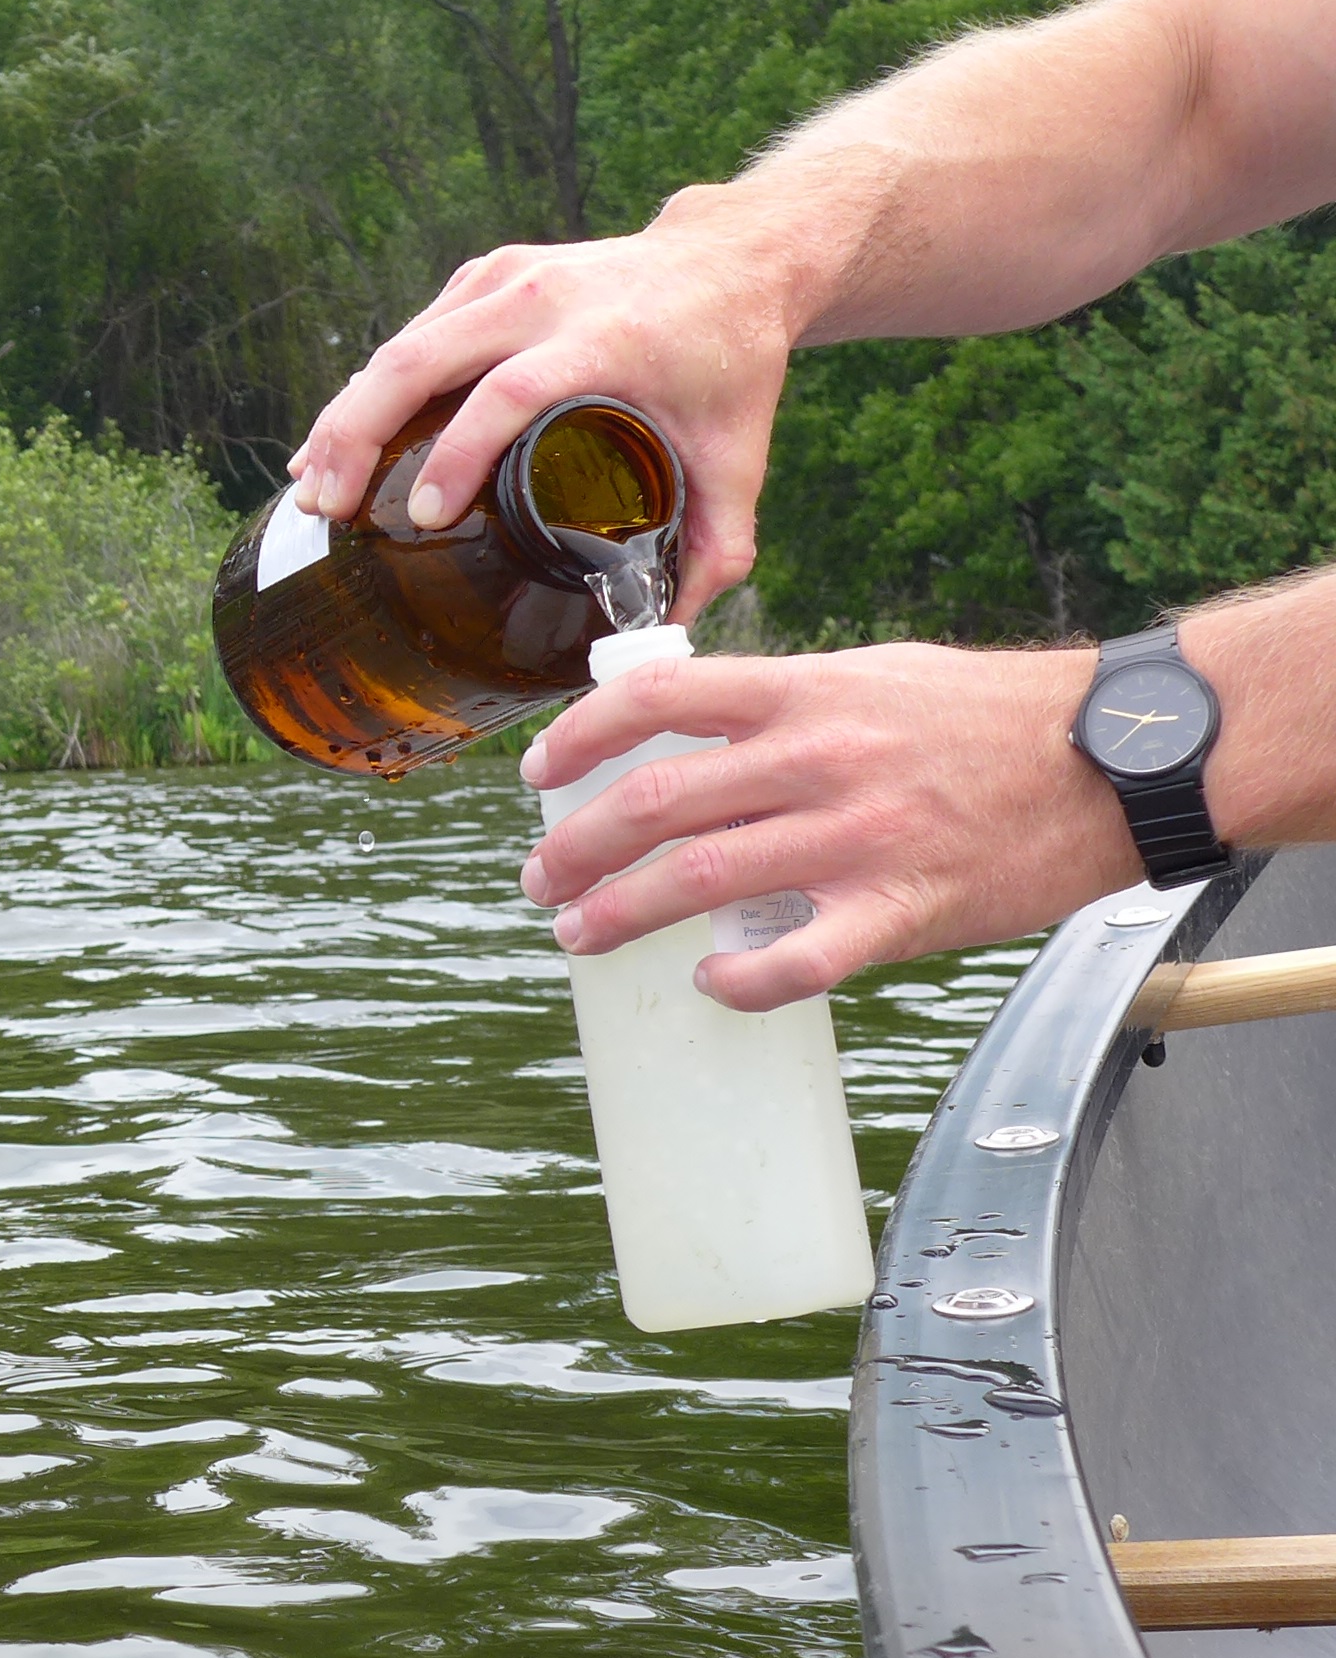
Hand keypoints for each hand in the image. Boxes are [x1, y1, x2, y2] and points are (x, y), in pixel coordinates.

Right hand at [285, 191, 803, 620]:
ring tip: (314, 490)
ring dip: (346, 417)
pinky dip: (367, 392)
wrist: (729, 258)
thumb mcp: (736, 455)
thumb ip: (715, 546)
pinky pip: (411, 336)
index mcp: (604, 340)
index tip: (422, 518)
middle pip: (420, 360)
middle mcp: (544, 299)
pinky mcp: (485, 277)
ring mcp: (507, 279)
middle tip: (326, 509)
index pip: (507, 393)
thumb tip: (669, 631)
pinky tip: (338, 443)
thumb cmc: (730, 359)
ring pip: (401, 347)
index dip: (455, 455)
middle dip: (357, 435)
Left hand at [515, 643, 1140, 1010]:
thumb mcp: (873, 677)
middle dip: (575, 848)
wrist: (1117, 757)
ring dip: (619, 915)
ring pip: (698, 881)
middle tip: (539, 878)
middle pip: (655, 804)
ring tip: (580, 933)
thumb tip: (693, 744)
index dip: (579, 738)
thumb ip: (783, 708)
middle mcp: (819, 759)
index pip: (657, 699)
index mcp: (806, 693)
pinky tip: (711, 980)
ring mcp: (859, 836)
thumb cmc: (991, 716)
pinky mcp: (904, 908)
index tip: (540, 775)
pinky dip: (739, 978)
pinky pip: (797, 960)